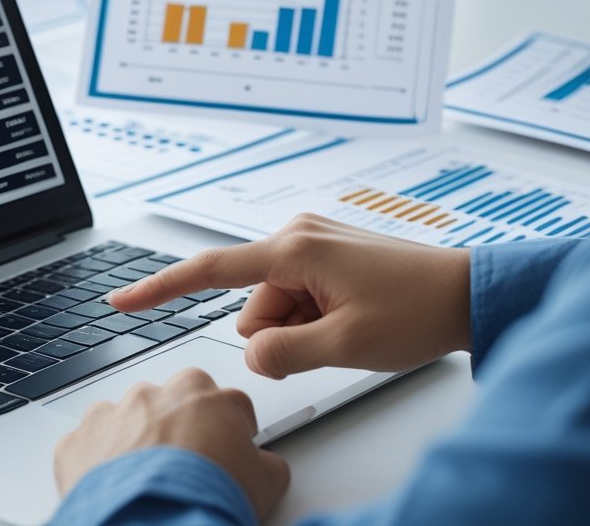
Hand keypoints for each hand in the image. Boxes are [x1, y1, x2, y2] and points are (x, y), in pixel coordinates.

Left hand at [54, 368, 289, 517]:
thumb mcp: (264, 484)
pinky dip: (96, 464)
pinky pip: (87, 446)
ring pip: (124, 419)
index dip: (230, 431)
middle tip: (185, 468)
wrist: (153, 523)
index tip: (227, 452)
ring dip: (134, 442)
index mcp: (205, 396)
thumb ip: (267, 463)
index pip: (225, 402)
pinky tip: (112, 492)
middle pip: (171, 403)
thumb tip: (266, 467)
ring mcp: (112, 413)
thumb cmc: (206, 499)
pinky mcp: (77, 440)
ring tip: (145, 485)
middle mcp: (156, 395)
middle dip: (178, 427)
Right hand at [109, 213, 471, 377]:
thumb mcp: (346, 347)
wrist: (469, 292)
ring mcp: (312, 243)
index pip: (210, 270)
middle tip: (334, 339)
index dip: (160, 289)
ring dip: (301, 329)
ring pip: (274, 306)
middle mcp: (296, 235)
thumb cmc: (418, 310)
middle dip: (280, 333)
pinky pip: (296, 297)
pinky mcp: (326, 254)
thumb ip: (284, 354)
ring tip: (350, 328)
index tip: (120, 300)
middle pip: (251, 304)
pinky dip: (313, 318)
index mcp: (294, 249)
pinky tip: (351, 319)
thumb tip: (251, 354)